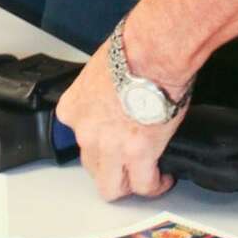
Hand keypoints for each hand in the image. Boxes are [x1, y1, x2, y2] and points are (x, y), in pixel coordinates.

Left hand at [55, 45, 183, 201]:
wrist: (151, 53)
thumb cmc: (131, 50)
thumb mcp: (101, 70)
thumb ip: (103, 90)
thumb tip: (119, 92)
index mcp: (73, 108)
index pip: (80, 136)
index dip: (100, 140)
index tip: (114, 139)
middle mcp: (86, 132)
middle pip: (92, 165)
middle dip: (112, 166)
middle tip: (129, 162)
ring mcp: (109, 147)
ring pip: (112, 187)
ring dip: (129, 184)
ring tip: (145, 177)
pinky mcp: (138, 155)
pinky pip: (144, 185)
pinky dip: (155, 185)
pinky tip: (163, 178)